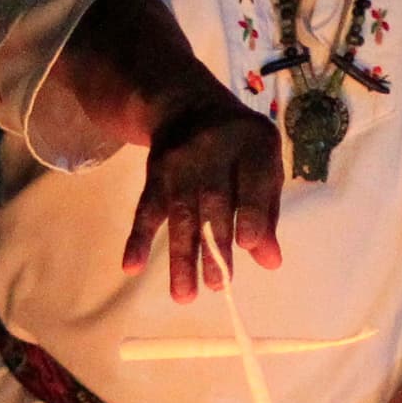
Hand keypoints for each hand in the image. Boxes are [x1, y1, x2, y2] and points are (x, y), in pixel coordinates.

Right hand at [123, 89, 283, 301]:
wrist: (188, 107)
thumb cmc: (238, 150)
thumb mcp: (261, 168)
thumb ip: (268, 213)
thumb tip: (270, 262)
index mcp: (253, 142)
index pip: (254, 180)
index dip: (253, 213)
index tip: (249, 247)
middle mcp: (214, 147)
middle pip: (215, 202)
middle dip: (216, 247)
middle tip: (218, 285)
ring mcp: (180, 162)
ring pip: (180, 213)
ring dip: (181, 256)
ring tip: (184, 295)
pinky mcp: (155, 175)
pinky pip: (145, 209)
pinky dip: (137, 238)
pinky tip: (131, 266)